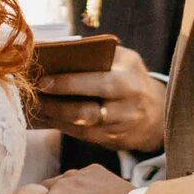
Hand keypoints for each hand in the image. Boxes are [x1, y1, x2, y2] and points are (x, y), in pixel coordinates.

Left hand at [35, 44, 166, 151]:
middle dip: (56, 105)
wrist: (158, 112)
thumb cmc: (131, 78)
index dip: (68, 83)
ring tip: (34, 106)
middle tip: (35, 95)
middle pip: (86, 111)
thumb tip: (59, 52)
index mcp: (129, 78)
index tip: (44, 79)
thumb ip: (100, 54)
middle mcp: (127, 105)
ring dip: (54, 117)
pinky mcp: (113, 141)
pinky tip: (45, 118)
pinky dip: (61, 127)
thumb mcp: (125, 60)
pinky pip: (82, 136)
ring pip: (81, 126)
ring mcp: (121, 126)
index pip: (97, 82)